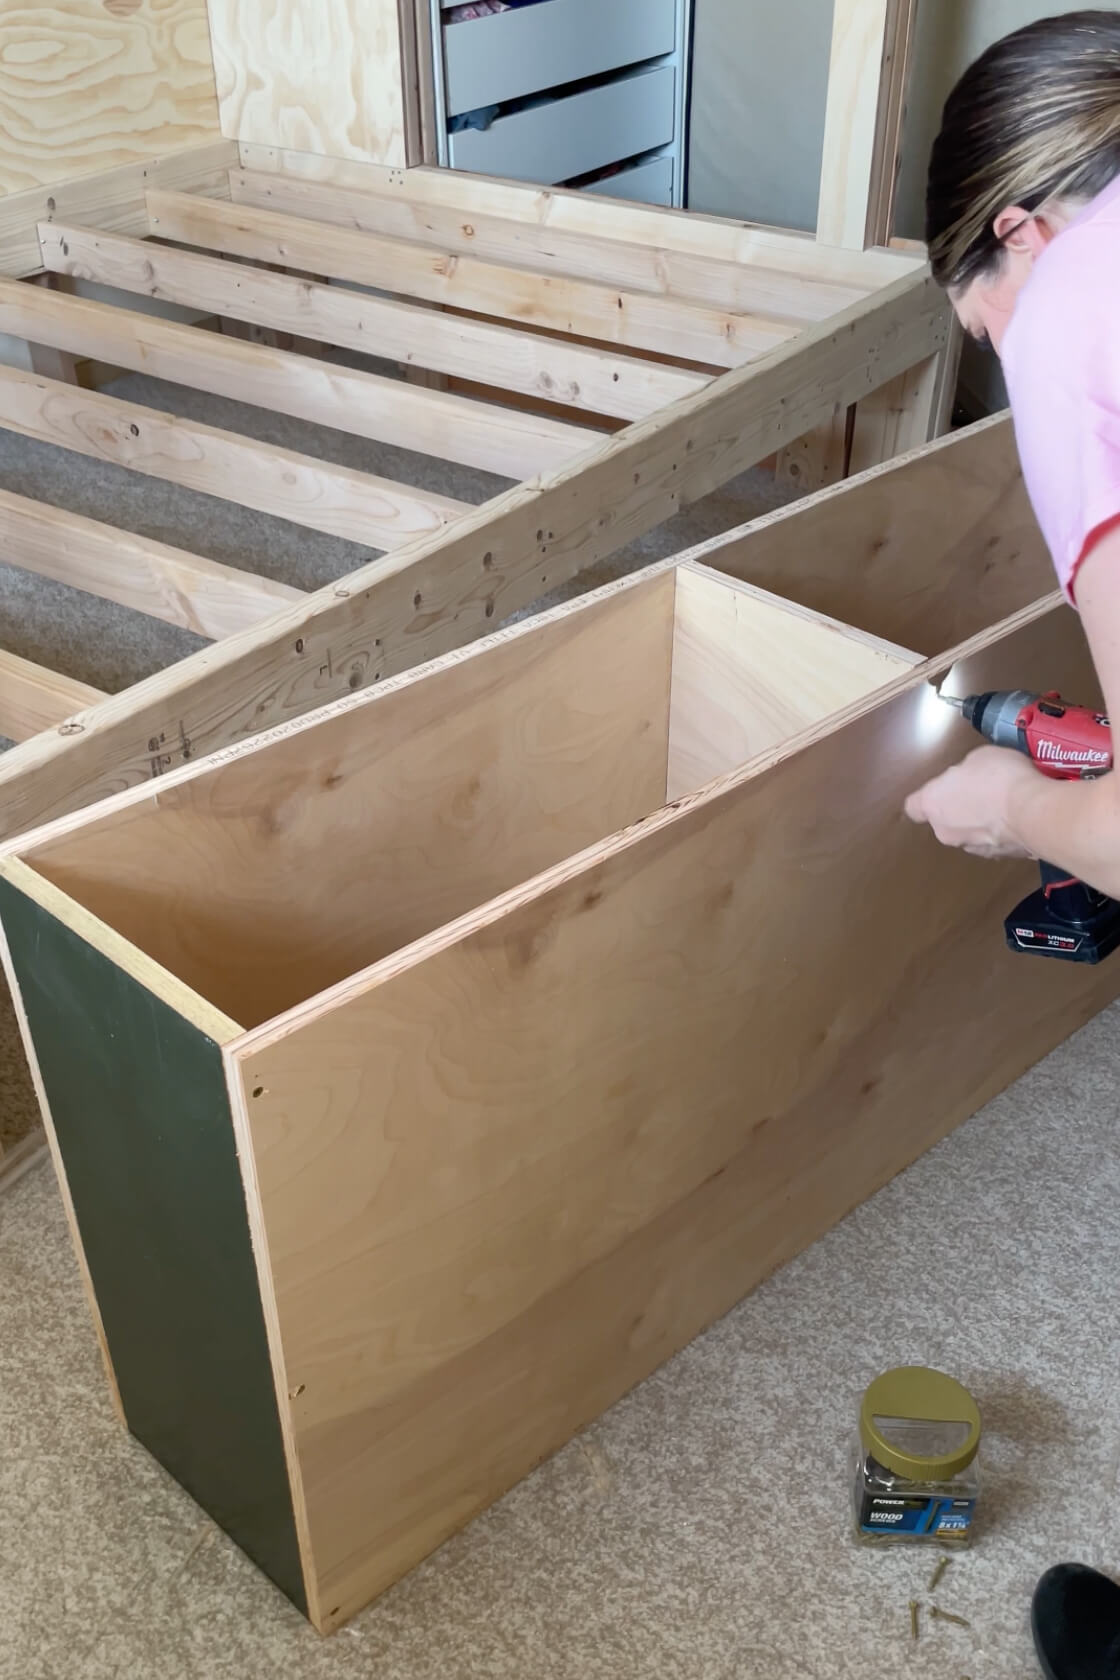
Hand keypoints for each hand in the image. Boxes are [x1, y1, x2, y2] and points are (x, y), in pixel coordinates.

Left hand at [904, 746, 1037, 858]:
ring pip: (971, 832)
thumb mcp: (979, 757)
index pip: (914, 808)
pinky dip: (1003, 831)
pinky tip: (1019, 815)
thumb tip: (971, 777)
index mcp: (933, 804)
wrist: (1033, 811)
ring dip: (983, 821)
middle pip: (946, 820)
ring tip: (1006, 802)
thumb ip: (966, 772)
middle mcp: (946, 831)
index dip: (926, 799)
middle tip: (983, 789)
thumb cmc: (1000, 778)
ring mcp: (972, 847)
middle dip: (961, 807)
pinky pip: (995, 841)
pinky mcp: (999, 856)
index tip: (941, 790)